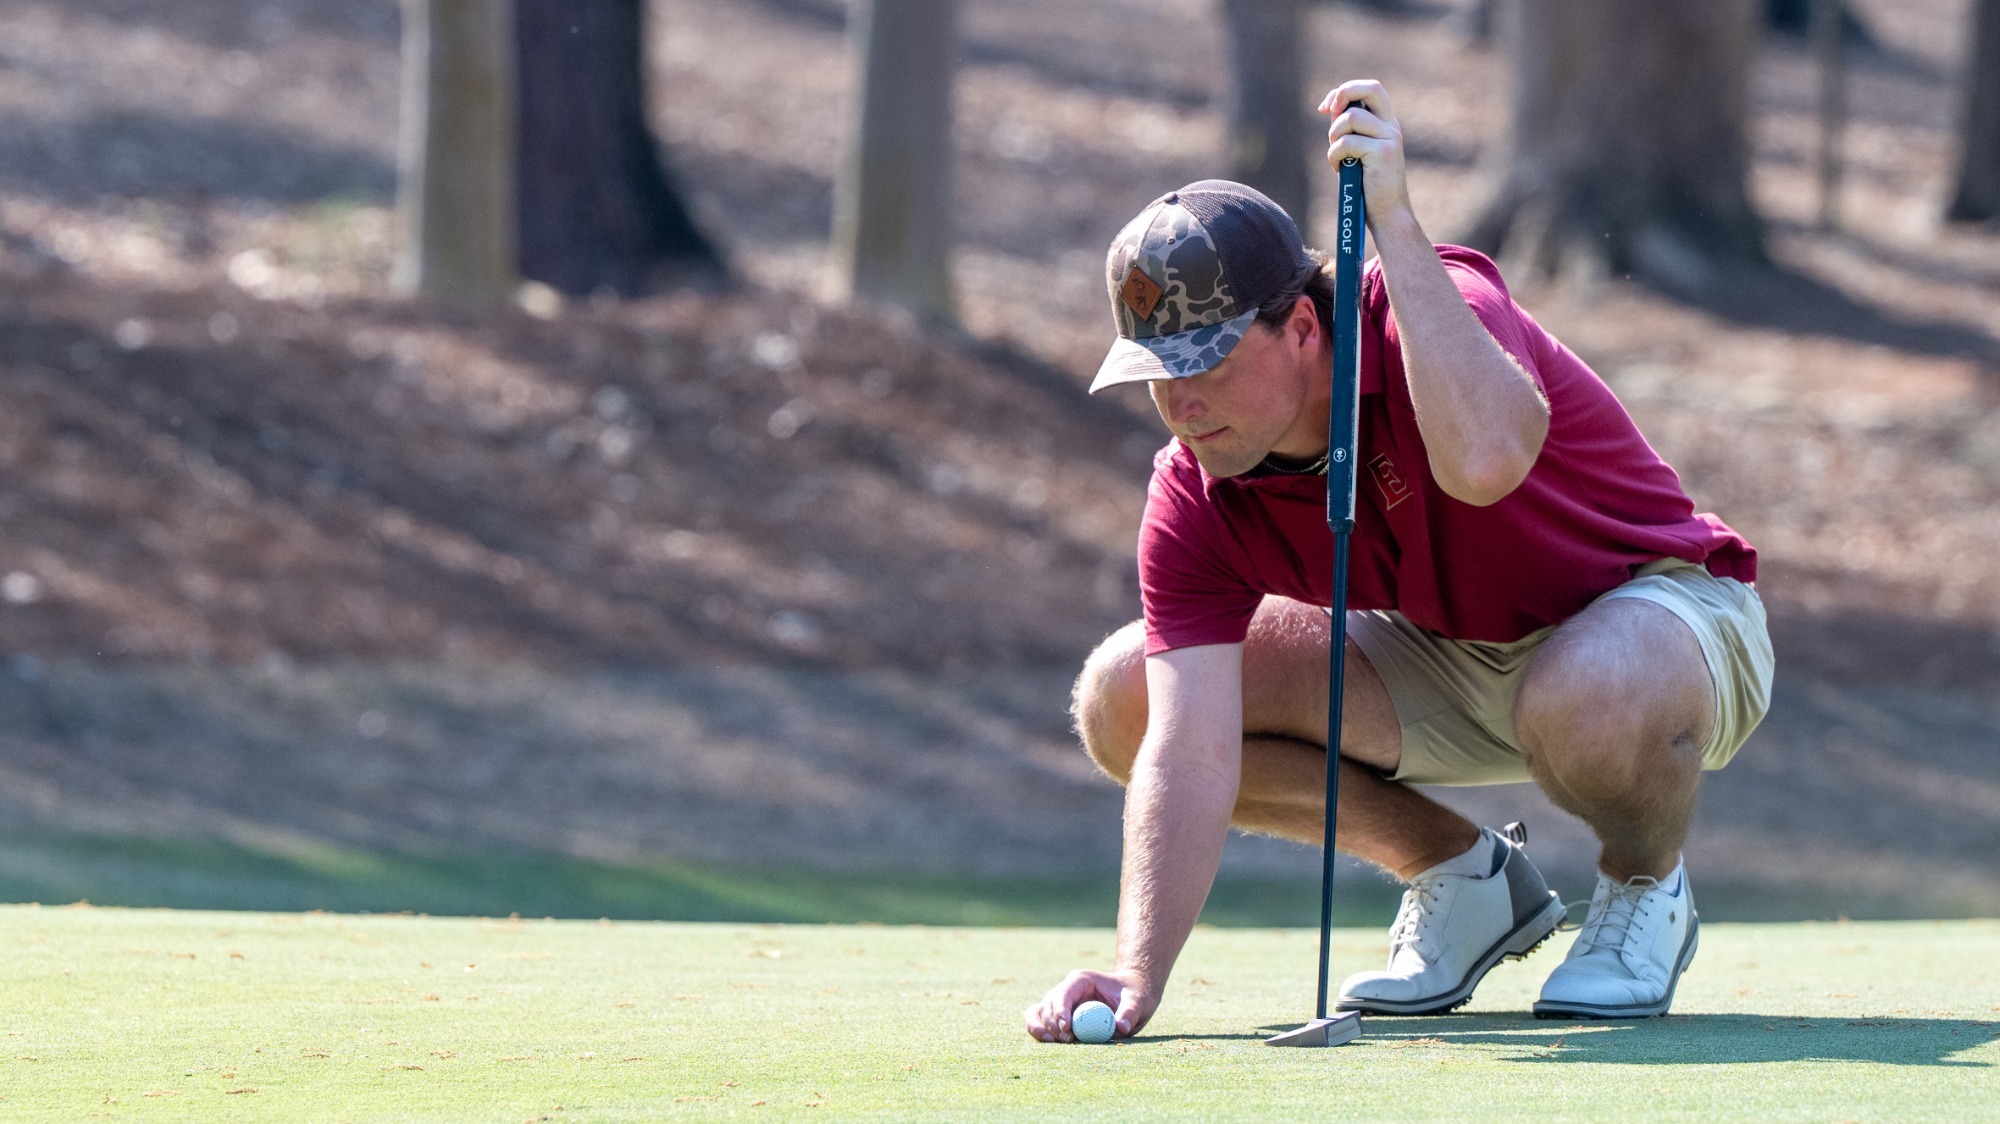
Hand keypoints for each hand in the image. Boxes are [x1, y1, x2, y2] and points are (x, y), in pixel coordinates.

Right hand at [1022, 969, 1155, 1042]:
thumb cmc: (1133, 994)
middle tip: (1067, 1040)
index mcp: (1081, 980)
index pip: (1064, 993)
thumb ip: (1130, 1012)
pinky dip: (1040, 1031)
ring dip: (1042, 1028)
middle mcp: (1066, 990)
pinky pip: (1041, 1022)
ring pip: (1039, 1012)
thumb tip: (1120, 1027)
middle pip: (1049, 1004)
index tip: (1067, 1028)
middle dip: (1053, 1023)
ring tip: (1053, 1041)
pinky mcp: (1060, 1016)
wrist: (1130, 995)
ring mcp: (1061, 1003)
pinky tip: (1048, 1042)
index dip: (1061, 1010)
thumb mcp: (1137, 1000)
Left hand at [1317, 79, 1411, 225]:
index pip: (1371, 89)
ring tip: (1337, 157)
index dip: (1345, 90)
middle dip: (1343, 95)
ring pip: (1350, 117)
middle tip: (1329, 113)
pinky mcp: (1383, 153)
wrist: (1388, 214)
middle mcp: (1392, 127)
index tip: (1326, 108)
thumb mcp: (1357, 151)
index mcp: (1387, 124)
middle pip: (1370, 88)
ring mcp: (1390, 138)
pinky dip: (1334, 156)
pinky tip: (1338, 170)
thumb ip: (1348, 129)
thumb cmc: (1368, 186)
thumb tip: (1328, 107)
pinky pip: (1346, 143)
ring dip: (1333, 136)